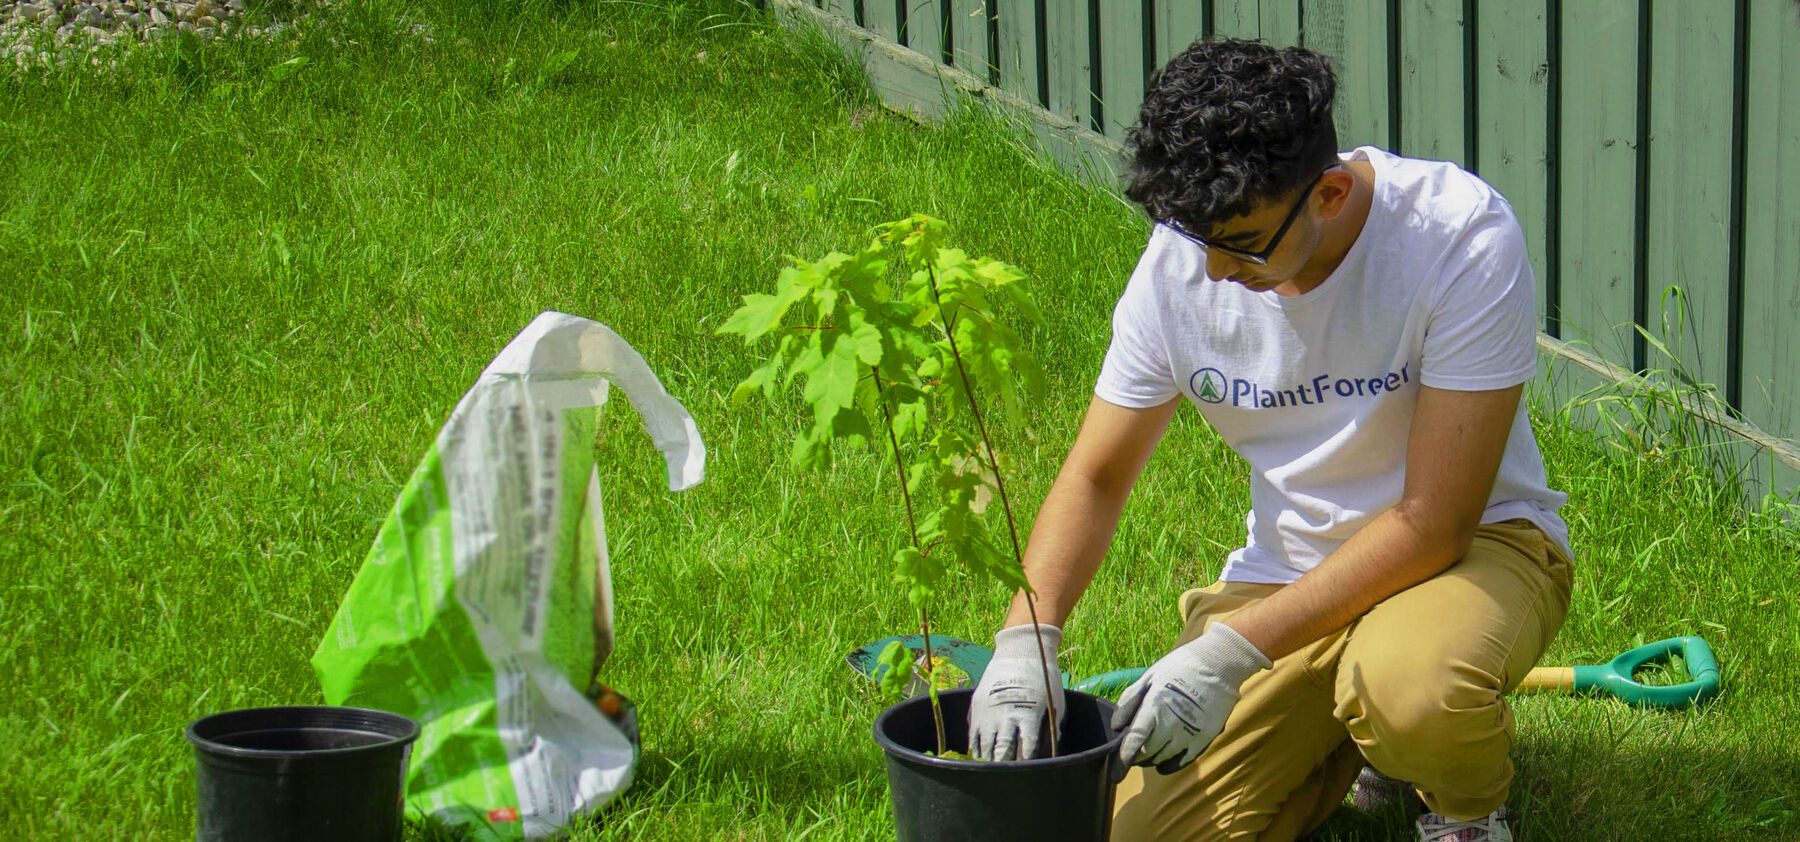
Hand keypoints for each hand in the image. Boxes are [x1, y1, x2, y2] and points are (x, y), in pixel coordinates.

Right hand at [968, 624, 1064, 760]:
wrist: (1020, 651)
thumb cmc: (1043, 677)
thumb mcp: (1055, 702)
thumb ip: (1052, 728)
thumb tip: (1052, 752)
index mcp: (1028, 715)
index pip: (1027, 750)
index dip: (1027, 765)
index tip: (1028, 773)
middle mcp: (1006, 716)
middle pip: (1003, 752)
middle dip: (1005, 767)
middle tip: (1007, 778)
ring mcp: (989, 712)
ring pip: (985, 746)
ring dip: (988, 761)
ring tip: (991, 772)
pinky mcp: (977, 707)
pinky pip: (973, 735)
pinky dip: (976, 748)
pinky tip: (979, 757)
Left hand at [1110, 621, 1269, 780]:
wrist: (1218, 665)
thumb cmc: (1179, 667)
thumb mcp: (1150, 677)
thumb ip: (1131, 700)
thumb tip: (1118, 725)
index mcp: (1154, 707)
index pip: (1134, 741)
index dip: (1122, 760)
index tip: (1114, 774)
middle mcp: (1170, 725)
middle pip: (1146, 753)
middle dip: (1135, 757)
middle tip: (1132, 752)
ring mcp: (1188, 734)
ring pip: (1163, 758)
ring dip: (1151, 760)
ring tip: (1147, 754)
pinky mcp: (1204, 739)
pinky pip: (1183, 761)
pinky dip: (1170, 765)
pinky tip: (1163, 763)